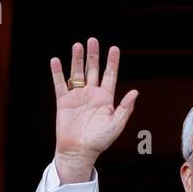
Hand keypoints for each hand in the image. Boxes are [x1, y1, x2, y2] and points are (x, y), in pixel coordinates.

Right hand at [49, 37, 137, 183]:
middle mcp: (92, 94)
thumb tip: (136, 92)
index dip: (112, 62)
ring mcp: (77, 96)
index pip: (110, 75)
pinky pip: (60, 84)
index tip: (114, 48)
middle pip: (93, 70)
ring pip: (77, 73)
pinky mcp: (64, 101)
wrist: (79, 151)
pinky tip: (56, 61)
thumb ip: (125, 108)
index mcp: (106, 98)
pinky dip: (57, 73)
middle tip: (93, 40)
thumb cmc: (99, 141)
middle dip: (93, 55)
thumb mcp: (116, 124)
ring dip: (77, 60)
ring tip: (77, 45)